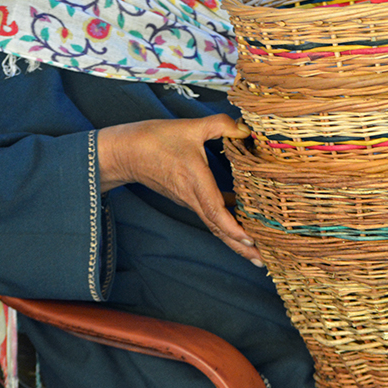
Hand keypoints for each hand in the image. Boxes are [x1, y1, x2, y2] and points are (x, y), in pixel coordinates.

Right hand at [96, 115, 260, 264]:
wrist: (125, 153)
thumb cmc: (154, 139)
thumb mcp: (191, 126)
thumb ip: (221, 124)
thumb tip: (246, 129)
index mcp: (194, 181)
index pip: (215, 211)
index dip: (232, 227)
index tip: (249, 239)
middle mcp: (192, 196)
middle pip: (218, 228)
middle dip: (240, 247)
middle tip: (262, 262)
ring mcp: (188, 200)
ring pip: (215, 224)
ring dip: (235, 239)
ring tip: (256, 252)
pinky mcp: (186, 198)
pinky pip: (210, 215)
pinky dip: (226, 223)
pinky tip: (242, 223)